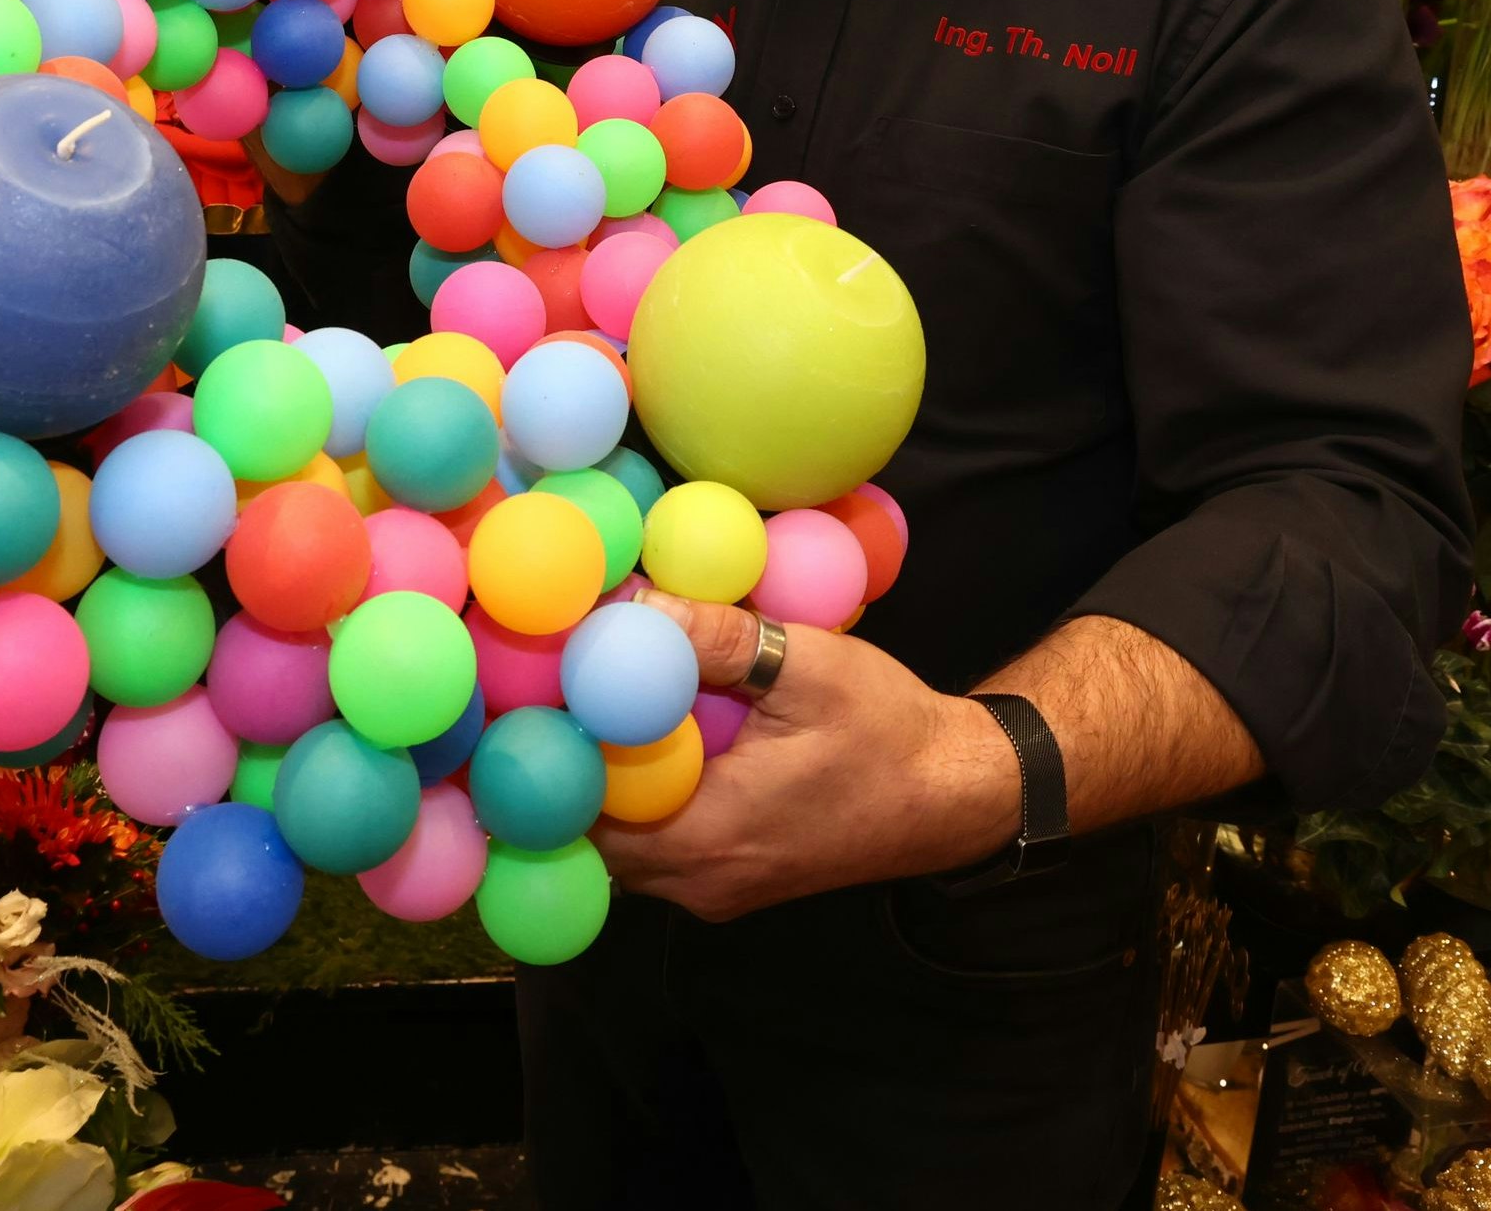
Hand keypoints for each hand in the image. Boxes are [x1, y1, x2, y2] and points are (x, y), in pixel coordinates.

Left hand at [585, 589, 1020, 920]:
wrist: (958, 794)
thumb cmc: (891, 734)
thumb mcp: (809, 668)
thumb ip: (718, 640)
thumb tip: (633, 601)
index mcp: (711, 837)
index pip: (581, 813)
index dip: (546, 751)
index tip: (533, 692)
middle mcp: (702, 881)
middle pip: (587, 836)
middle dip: (564, 765)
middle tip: (546, 691)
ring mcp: (716, 889)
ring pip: (620, 845)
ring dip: (601, 783)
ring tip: (590, 707)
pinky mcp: (732, 877)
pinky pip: (658, 846)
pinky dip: (639, 799)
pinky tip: (646, 739)